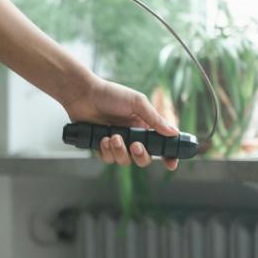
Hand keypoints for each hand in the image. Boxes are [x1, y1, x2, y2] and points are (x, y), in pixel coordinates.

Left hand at [63, 75, 180, 170]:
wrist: (83, 94)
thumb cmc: (110, 94)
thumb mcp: (137, 103)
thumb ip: (155, 119)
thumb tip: (174, 133)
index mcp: (144, 126)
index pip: (160, 145)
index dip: (167, 156)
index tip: (171, 164)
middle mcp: (132, 137)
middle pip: (143, 159)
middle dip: (141, 156)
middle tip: (135, 145)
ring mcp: (116, 143)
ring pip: (125, 161)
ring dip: (120, 151)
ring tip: (112, 137)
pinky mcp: (101, 146)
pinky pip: (108, 158)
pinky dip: (106, 151)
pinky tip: (103, 139)